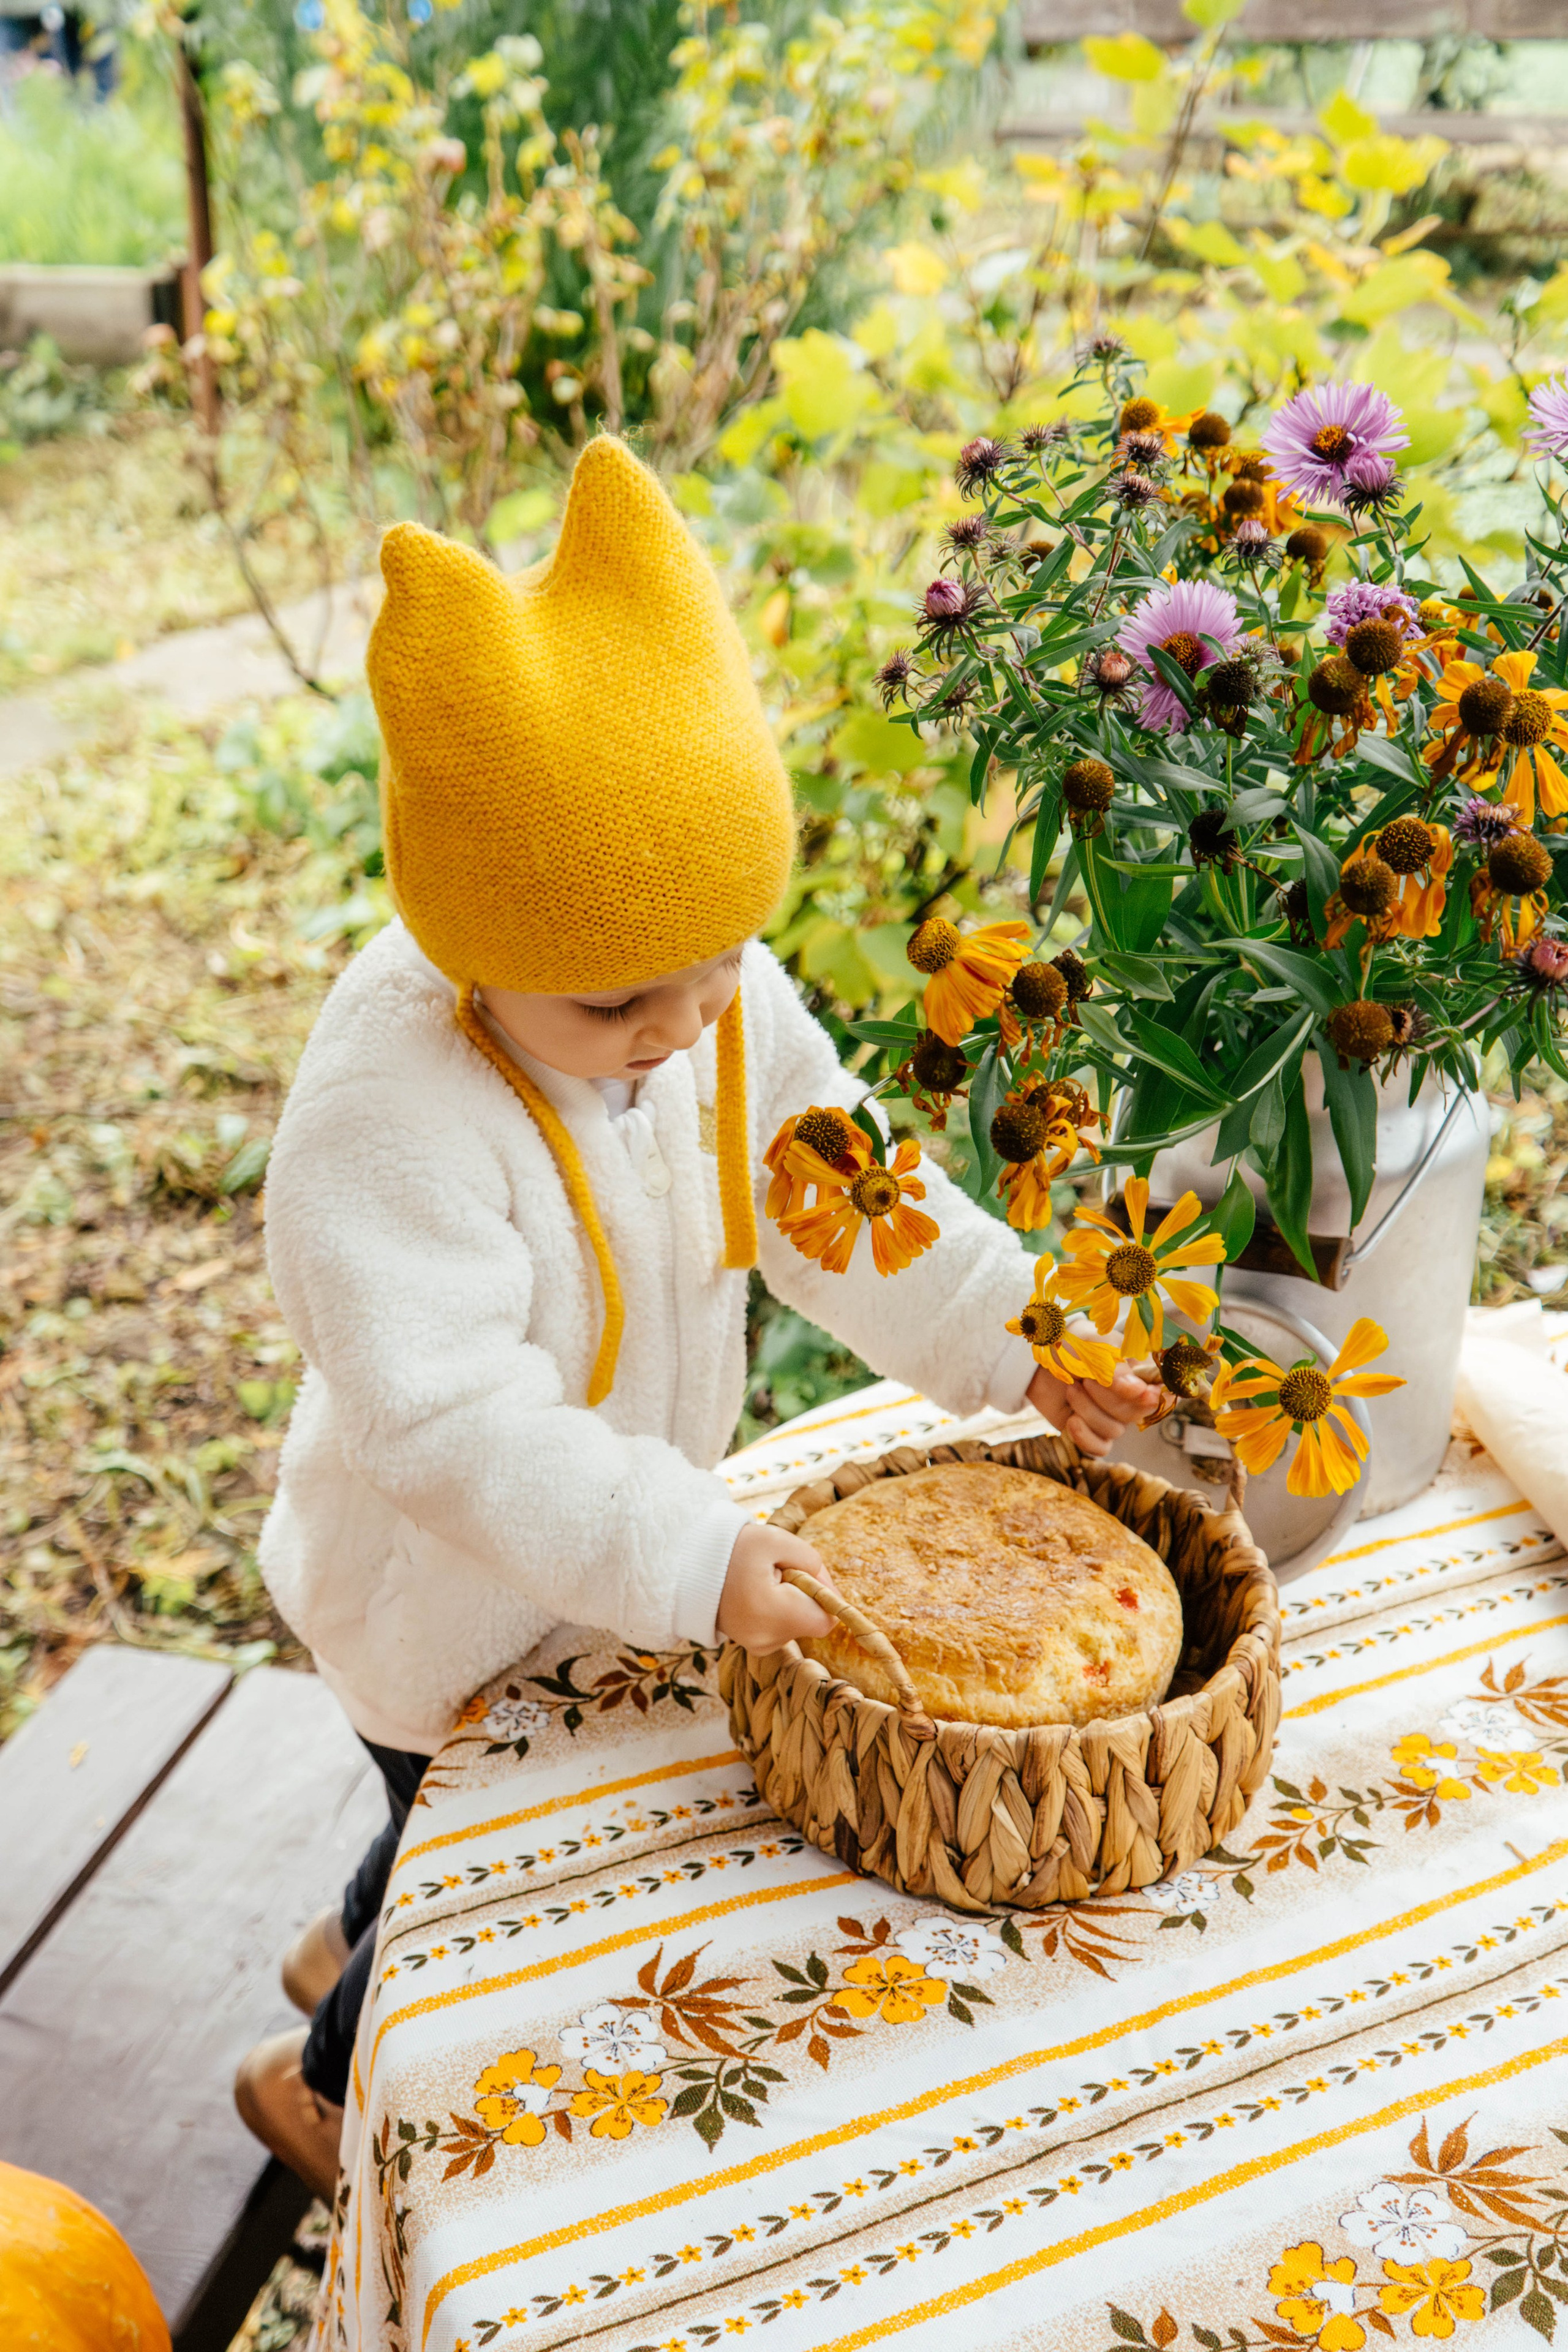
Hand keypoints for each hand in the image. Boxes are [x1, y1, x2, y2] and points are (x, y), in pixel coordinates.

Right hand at [717, 1522, 839, 1650]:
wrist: (685, 1565)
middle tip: (775, 1570)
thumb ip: (812, 1561)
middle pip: (810, 1620)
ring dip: (789, 1600)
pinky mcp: (751, 1644)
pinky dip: (775, 1609)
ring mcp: (757, 1646)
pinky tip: (753, 1592)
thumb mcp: (776, 1540)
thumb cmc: (731, 1549)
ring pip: (795, 1623)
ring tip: (759, 1579)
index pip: (826, 1620)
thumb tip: (827, 1589)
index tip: (804, 1572)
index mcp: (774, 1616)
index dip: (825, 1594)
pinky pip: (779, 1627)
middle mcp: (767, 1640)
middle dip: (803, 1593)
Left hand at [1026, 1358, 1161, 1456]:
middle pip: (1135, 1414)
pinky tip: (1071, 1421)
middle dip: (1107, 1398)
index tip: (1138, 1391)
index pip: (1160, 1392)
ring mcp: (1111, 1416)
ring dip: (1088, 1410)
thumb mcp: (1096, 1347)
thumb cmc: (1072, 1345)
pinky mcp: (1091, 1431)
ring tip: (1071, 1389)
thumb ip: (1118, 1368)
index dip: (1150, 1396)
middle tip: (1086, 1380)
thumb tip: (1142, 1392)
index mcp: (1139, 1372)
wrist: (1038, 1360)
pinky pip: (1100, 1448)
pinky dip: (1085, 1438)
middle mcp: (1130, 1397)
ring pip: (1114, 1430)